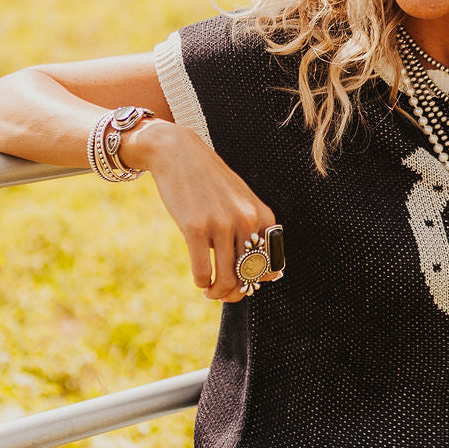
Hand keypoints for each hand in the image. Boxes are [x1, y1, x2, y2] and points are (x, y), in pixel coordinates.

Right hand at [124, 119, 280, 301]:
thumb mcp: (241, 201)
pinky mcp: (195, 228)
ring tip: (210, 291)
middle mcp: (246, 220)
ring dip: (217, 293)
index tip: (243, 285)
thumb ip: (253, 230)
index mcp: (262, 215)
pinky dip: (202, 283)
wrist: (178, 153)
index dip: (256, 282)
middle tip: (222, 294)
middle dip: (235, 292)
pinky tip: (200, 280)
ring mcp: (221, 225)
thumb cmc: (211, 182)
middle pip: (247, 276)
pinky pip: (203, 272)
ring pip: (226, 279)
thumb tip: (265, 275)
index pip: (270, 265)